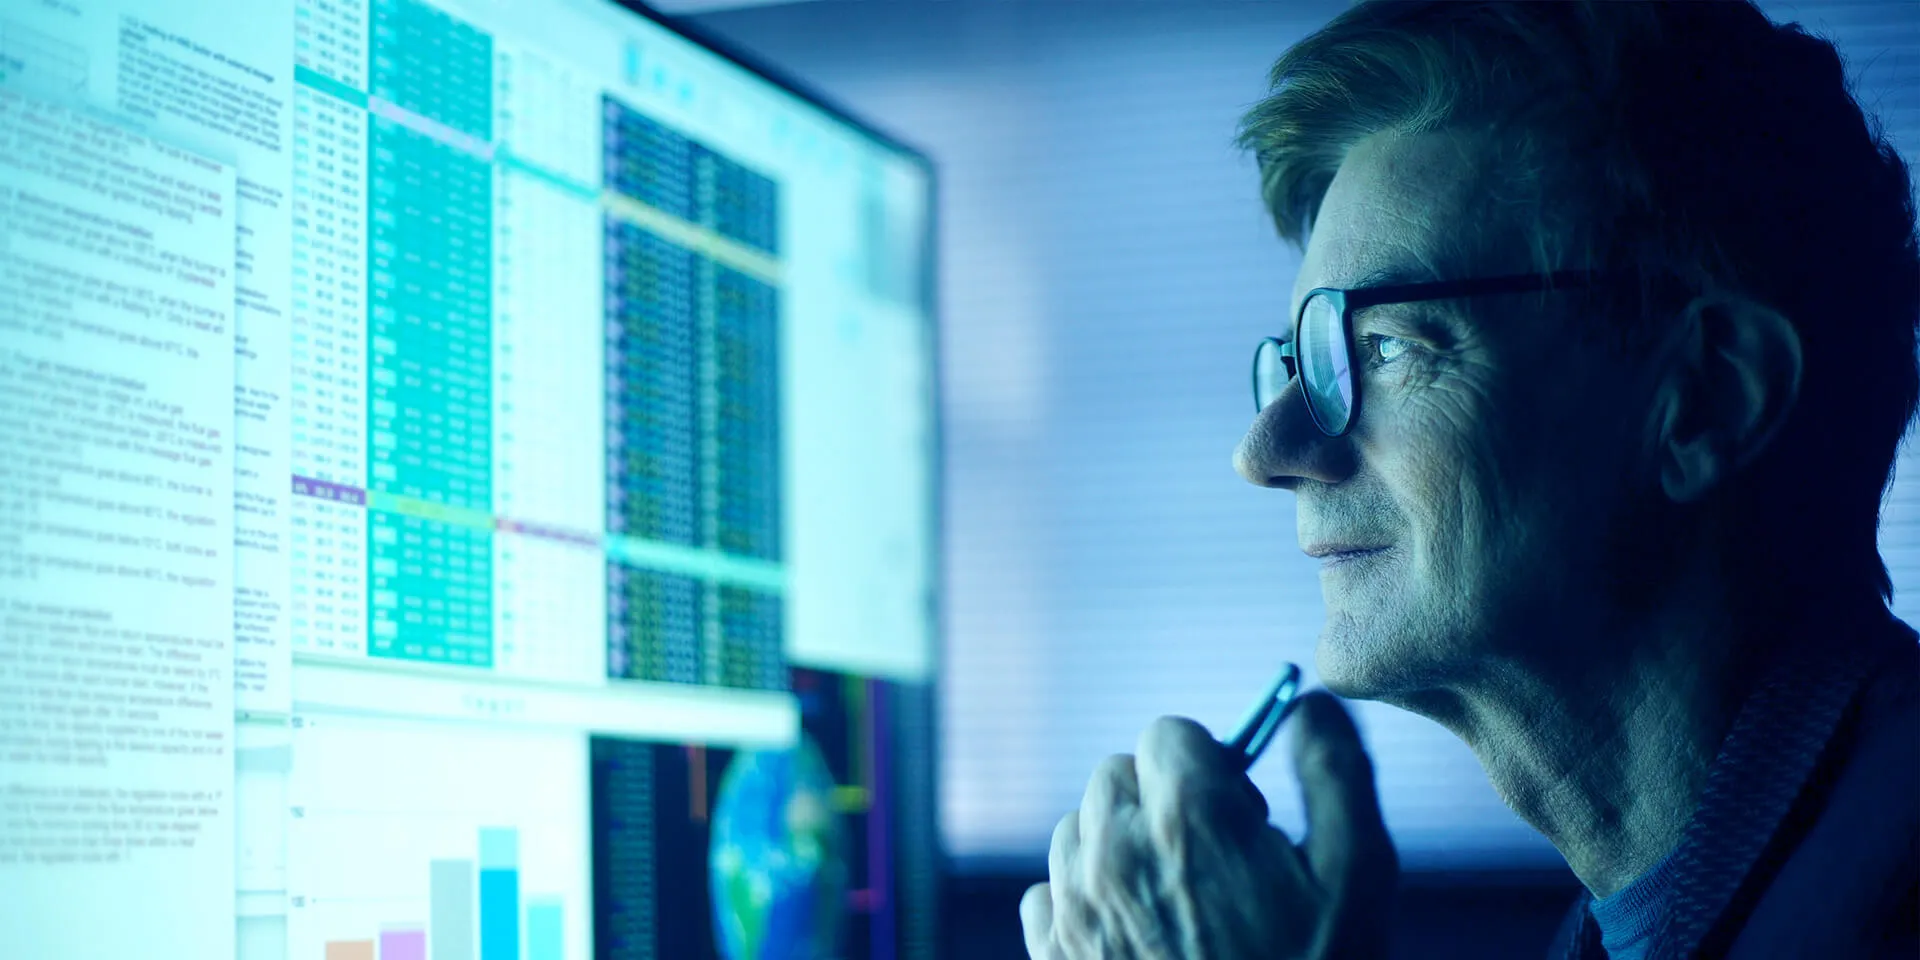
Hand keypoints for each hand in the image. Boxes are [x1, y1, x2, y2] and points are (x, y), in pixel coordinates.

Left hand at [1020, 691, 1397, 958]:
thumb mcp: (1359, 875)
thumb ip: (1335, 772)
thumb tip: (1313, 702)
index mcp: (1187, 817)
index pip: (1169, 735)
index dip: (1210, 767)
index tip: (1241, 814)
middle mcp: (1116, 850)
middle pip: (1118, 775)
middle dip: (1161, 799)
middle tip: (1214, 858)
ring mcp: (1074, 907)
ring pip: (1078, 831)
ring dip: (1119, 847)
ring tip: (1178, 901)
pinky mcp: (1051, 957)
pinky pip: (1045, 894)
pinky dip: (1082, 902)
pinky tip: (1135, 939)